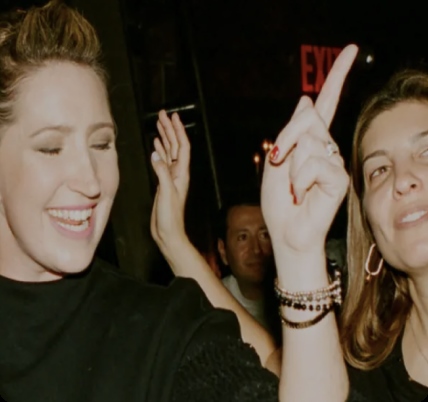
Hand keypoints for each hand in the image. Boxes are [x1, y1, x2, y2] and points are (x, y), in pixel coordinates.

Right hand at [150, 110, 189, 253]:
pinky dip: (159, 151)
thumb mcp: (166, 193)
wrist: (167, 232)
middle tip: (163, 114)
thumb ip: (162, 173)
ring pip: (168, 152)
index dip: (178, 131)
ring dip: (164, 137)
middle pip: (175, 146)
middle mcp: (177, 173)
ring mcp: (170, 177)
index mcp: (181, 174)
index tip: (173, 116)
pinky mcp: (162, 183)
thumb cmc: (170, 217)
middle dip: (170, 129)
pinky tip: (155, 145)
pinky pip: (161, 162)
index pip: (182, 147)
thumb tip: (156, 155)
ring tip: (159, 124)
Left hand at [261, 45, 357, 255]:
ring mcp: (335, 161)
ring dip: (290, 165)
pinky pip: (314, 163)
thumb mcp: (275, 160)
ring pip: (309, 140)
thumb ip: (290, 132)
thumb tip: (306, 99)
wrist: (286, 232)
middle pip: (307, 117)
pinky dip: (299, 180)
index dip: (337, 76)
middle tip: (279, 164)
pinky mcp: (339, 177)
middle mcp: (326, 146)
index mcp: (310, 141)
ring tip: (294, 186)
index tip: (351, 50)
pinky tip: (303, 194)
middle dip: (285, 139)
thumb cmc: (279, 201)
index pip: (326, 102)